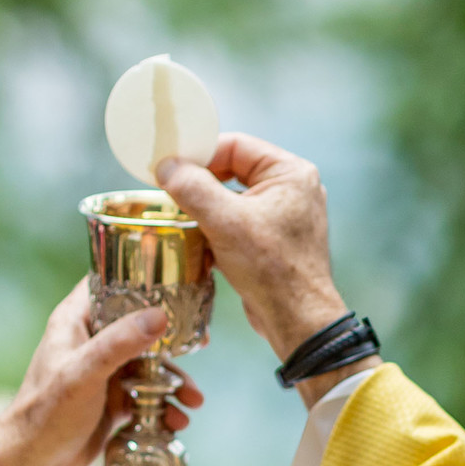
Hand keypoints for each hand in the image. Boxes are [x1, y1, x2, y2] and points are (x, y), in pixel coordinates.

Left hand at [0, 280, 202, 465]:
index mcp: (76, 321)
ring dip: (173, 382)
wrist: (31, 462)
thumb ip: (119, 343)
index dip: (143, 283)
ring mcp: (102, 371)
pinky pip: (146, 396)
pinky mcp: (111, 400)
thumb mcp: (83, 373)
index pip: (111, 285)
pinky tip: (177, 422)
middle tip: (203, 345)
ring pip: (148, 366)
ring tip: (193, 402)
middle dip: (172, 342)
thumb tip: (160, 316)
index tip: (178, 288)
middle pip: (139, 327)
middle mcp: (90, 341)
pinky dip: (163, 406)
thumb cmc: (47, 412)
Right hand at [157, 135, 365, 402]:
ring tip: (182, 219)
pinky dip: (217, 229)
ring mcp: (284, 215)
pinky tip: (199, 243)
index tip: (169, 166)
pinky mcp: (275, 240)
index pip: (236, 146)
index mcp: (290, 172)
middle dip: (201, 184)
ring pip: (233, 199)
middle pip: (233, 171)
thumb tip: (167, 166)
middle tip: (170, 192)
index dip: (200, 154)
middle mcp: (292, 189)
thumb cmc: (271, 269)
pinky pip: (238, 223)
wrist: (297, 320)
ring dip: (206, 210)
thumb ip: (193, 188)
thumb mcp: (225, 222)